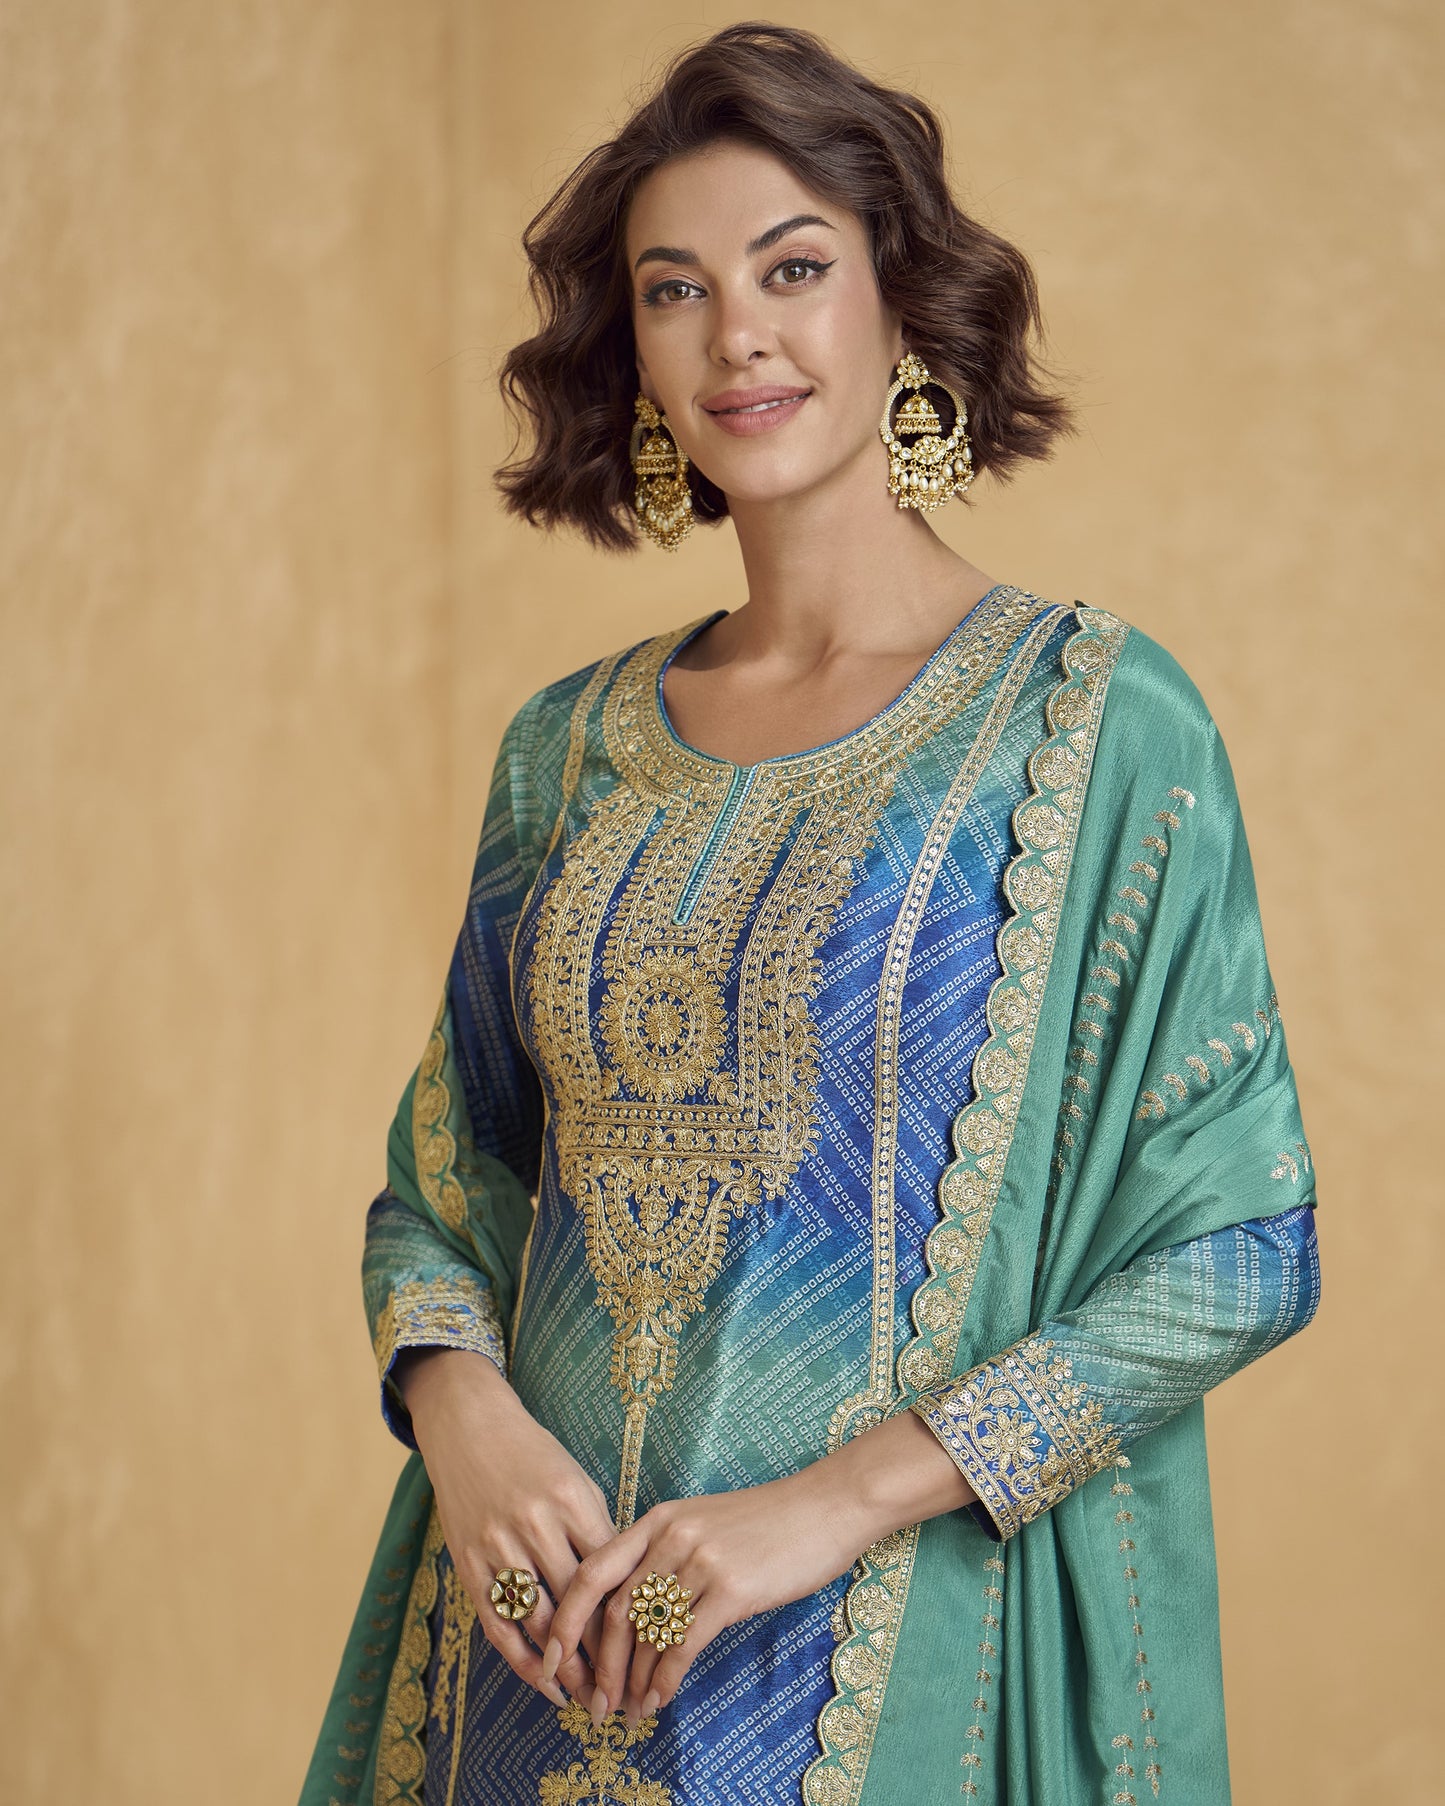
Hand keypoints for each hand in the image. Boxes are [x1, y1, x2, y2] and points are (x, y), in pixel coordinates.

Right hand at [397, 1347, 614, 1711]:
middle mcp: (535, 1525)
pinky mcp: (469, 1563)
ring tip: (590, 1699)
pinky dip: (520, 1660)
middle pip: (576, 1606)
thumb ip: (598, 1530)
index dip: (630, 1617)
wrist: (469, 1429)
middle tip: (624, 1693)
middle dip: (602, 1656)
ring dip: (565, 1668)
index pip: (609, 1573)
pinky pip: (497, 1623)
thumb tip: (628, 1586)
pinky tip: (543, 1684)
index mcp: (572, 1501)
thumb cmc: (533, 1456)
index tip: (650, 1650)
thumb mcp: (576, 1481)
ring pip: (538, 1622)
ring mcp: (499, 1546)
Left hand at [540, 1467, 863, 1732]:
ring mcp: (700, 1561)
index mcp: (657, 1520)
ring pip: (648, 1634)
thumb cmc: (767, 1522)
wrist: (825, 1507)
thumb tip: (633, 1612)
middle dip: (600, 1667)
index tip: (553, 1657)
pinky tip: (661, 1700)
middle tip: (595, 1705)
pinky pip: (684, 1644)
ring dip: (633, 1682)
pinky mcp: (731, 1589)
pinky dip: (666, 1679)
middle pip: (615, 1611)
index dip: (568, 1619)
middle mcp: (670, 1538)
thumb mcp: (703, 1524)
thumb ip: (666, 1556)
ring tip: (629, 1712)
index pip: (593, 1571)